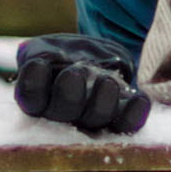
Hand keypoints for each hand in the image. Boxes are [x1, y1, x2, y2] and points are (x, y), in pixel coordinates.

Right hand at [12, 34, 152, 137]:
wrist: (100, 58)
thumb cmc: (65, 53)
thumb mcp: (48, 47)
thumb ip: (40, 54)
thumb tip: (38, 64)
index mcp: (40, 97)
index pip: (31, 97)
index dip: (33, 85)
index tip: (39, 64)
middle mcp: (64, 115)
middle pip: (63, 112)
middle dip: (69, 94)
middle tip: (74, 74)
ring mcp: (92, 120)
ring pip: (95, 119)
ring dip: (101, 101)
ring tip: (106, 82)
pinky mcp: (119, 120)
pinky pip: (127, 124)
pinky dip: (134, 113)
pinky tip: (139, 99)